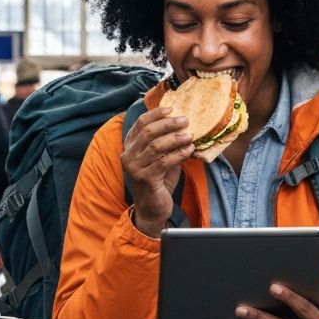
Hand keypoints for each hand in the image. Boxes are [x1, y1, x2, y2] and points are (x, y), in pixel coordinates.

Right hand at [122, 105, 194, 237]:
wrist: (152, 209)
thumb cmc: (158, 182)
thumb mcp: (162, 159)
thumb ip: (168, 145)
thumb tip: (185, 127)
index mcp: (130, 146)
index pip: (140, 123)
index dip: (156, 114)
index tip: (172, 109)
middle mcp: (128, 155)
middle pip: (147, 132)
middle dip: (168, 124)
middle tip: (185, 120)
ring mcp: (134, 167)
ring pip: (155, 146)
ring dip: (175, 138)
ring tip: (190, 135)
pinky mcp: (144, 178)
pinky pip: (163, 162)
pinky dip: (178, 154)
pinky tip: (189, 150)